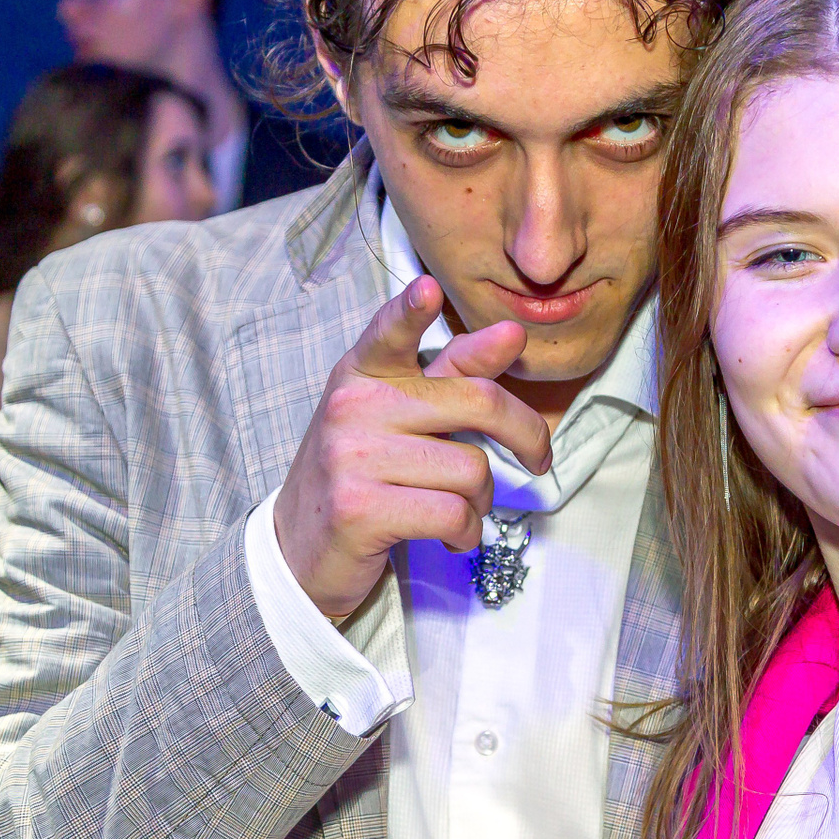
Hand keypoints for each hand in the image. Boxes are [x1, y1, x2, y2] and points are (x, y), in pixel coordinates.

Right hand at [273, 276, 551, 619]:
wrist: (300, 550)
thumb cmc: (364, 474)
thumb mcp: (396, 415)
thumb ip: (452, 374)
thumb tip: (512, 332)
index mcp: (362, 373)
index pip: (391, 332)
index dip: (411, 310)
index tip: (429, 288)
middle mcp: (353, 406)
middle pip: (478, 401)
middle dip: (525, 434)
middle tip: (538, 458)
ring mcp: (352, 457)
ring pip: (473, 469)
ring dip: (482, 500)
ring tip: (458, 507)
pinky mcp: (360, 509)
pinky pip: (454, 514)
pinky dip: (466, 534)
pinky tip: (451, 537)